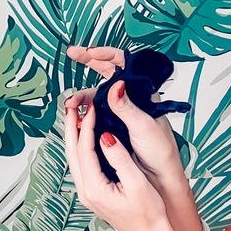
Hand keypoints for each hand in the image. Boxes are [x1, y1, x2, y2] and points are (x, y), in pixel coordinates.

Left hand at [63, 98, 173, 230]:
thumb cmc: (149, 213)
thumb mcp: (137, 183)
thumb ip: (119, 158)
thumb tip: (106, 137)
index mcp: (94, 189)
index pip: (84, 150)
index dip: (87, 126)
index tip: (92, 108)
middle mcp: (86, 191)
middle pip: (72, 153)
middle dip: (72, 127)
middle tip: (73, 106)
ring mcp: (88, 193)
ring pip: (75, 159)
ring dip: (75, 136)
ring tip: (77, 116)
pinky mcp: (95, 193)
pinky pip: (82, 165)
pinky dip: (82, 148)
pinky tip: (88, 138)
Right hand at [65, 46, 185, 192]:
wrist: (159, 178)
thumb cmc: (160, 152)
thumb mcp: (143, 127)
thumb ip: (127, 107)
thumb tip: (115, 84)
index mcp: (144, 95)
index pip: (125, 66)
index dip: (107, 55)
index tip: (90, 52)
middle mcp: (132, 100)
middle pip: (108, 74)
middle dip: (89, 62)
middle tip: (72, 53)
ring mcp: (121, 113)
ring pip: (97, 95)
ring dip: (82, 95)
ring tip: (71, 104)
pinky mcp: (112, 126)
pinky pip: (95, 113)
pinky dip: (83, 111)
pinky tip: (74, 114)